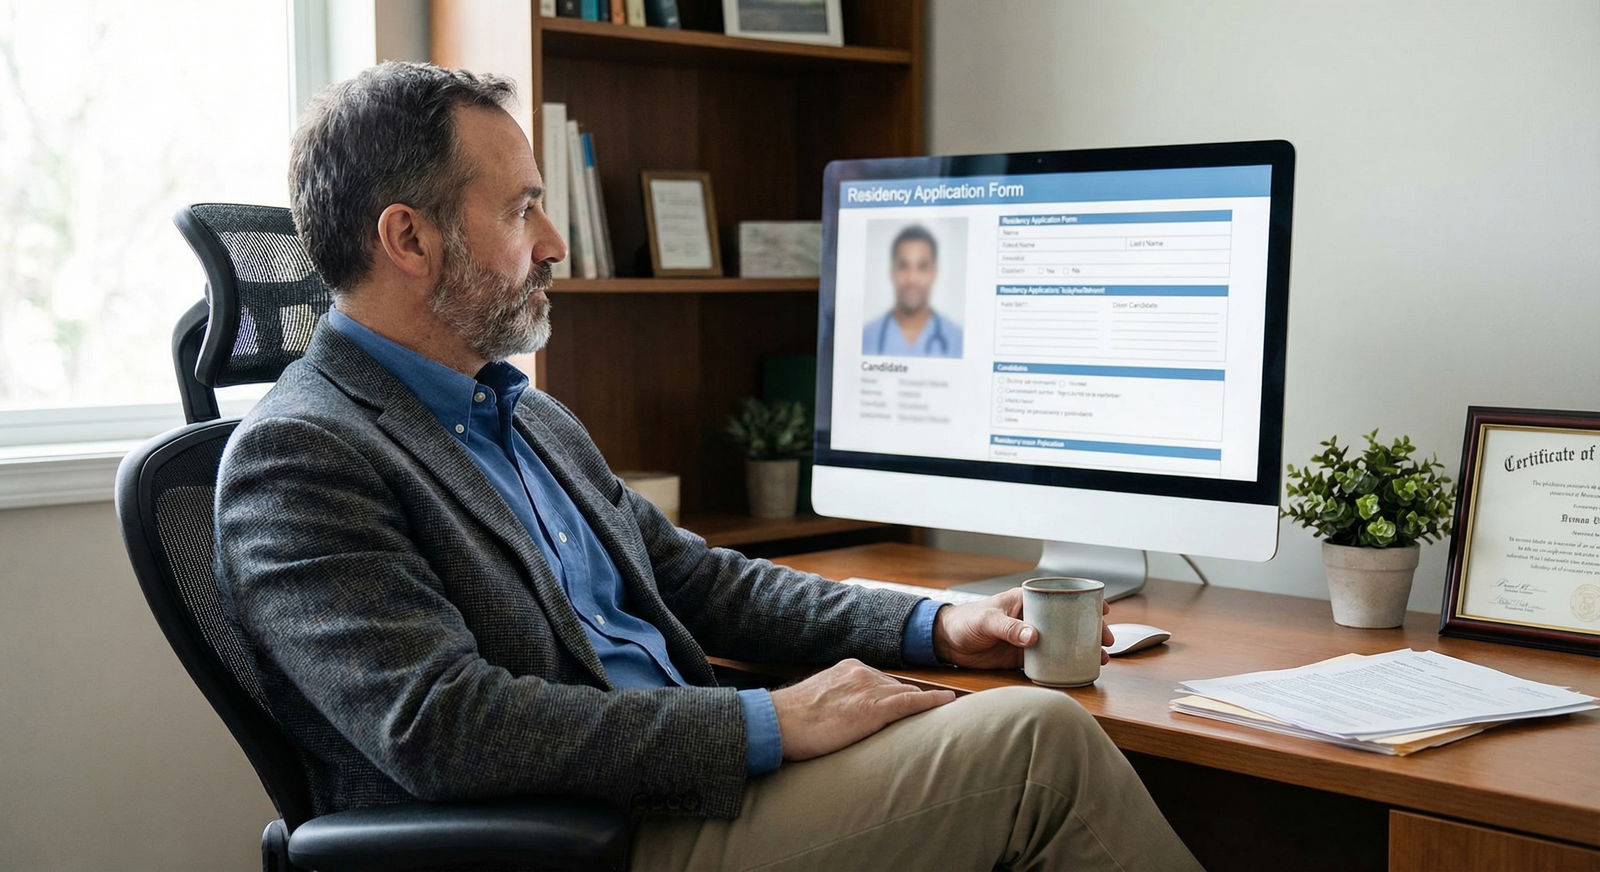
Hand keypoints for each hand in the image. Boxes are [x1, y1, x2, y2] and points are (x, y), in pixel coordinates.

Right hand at [769, 659, 955, 760]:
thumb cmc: (791, 719)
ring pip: (907, 695)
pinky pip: (911, 703)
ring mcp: (868, 689)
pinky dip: (933, 702)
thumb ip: (838, 700)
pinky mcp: (873, 708)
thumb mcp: (818, 701)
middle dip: (912, 699)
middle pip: (898, 687)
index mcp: (848, 669)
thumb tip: (845, 715)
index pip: (882, 681)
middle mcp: (861, 673)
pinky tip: (949, 702)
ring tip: (945, 710)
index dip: (896, 695)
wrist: (777, 723)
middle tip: (933, 711)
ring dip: (924, 704)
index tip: (908, 702)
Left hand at [931, 588, 1113, 668]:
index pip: (1062, 596)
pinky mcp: (1024, 657)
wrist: (947, 641)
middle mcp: (1034, 618)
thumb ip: (1009, 628)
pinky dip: (1063, 665)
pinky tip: (1076, 671)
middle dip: (1091, 630)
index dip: (1085, 601)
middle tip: (1106, 642)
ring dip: (1081, 650)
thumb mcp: (987, 620)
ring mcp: (1031, 638)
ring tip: (1100, 659)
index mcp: (1028, 600)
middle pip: (1069, 622)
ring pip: (1063, 642)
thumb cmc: (965, 620)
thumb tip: (1035, 637)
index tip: (1103, 610)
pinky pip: (1049, 661)